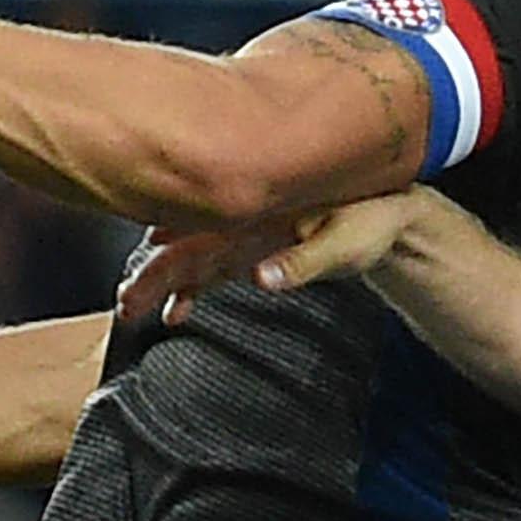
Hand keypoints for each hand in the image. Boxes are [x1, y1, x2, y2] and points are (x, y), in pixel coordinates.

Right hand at [112, 188, 453, 321]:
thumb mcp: (344, 243)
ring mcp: (248, 231)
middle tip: (126, 305)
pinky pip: (215, 268)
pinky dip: (193, 289)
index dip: (166, 252)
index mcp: (259, 207)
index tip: (140, 273)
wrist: (395, 212)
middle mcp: (246, 216)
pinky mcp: (258, 247)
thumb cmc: (373, 221)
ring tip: (134, 311)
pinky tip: (176, 313)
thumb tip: (260, 278)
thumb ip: (302, 262)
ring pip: (193, 255)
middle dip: (152, 273)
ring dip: (165, 282)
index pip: (200, 228)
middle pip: (186, 243)